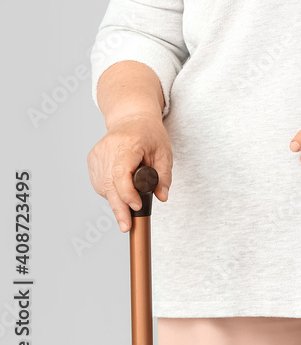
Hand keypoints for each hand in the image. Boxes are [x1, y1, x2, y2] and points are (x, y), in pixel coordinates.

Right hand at [87, 115, 171, 232]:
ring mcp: (98, 154)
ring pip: (103, 187)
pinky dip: (110, 191)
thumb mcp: (164, 152)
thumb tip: (162, 197)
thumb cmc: (149, 134)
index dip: (127, 193)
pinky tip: (120, 186)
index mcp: (128, 143)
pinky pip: (99, 184)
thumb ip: (164, 175)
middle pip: (109, 184)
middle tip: (126, 226)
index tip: (137, 206)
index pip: (121, 172)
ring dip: (116, 199)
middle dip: (119, 208)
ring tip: (131, 196)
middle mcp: (109, 148)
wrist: (131, 118)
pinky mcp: (92, 160)